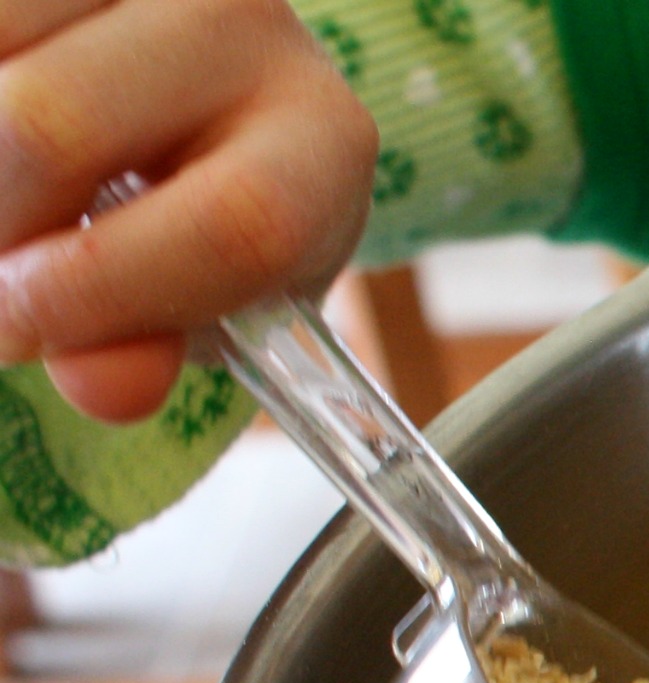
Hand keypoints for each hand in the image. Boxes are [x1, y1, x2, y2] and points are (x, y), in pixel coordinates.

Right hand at [0, 0, 372, 421]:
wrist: (183, 99)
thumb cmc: (198, 217)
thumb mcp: (198, 304)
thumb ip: (149, 349)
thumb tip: (100, 385)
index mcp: (321, 137)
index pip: (232, 222)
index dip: (102, 291)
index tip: (14, 330)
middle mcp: (241, 22)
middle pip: (52, 127)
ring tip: (11, 201)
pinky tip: (1, 137)